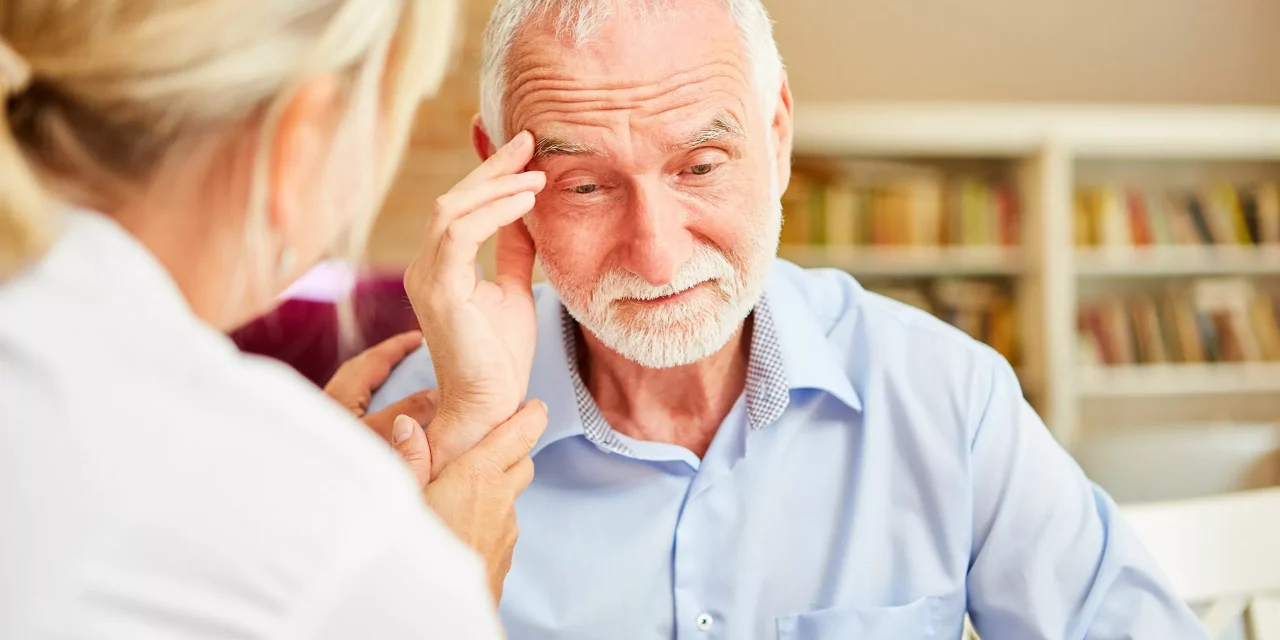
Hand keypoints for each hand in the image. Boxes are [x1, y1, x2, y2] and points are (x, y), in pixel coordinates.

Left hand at [324, 331, 439, 483]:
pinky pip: (350, 406)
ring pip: (353, 388)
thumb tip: (436, 392)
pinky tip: (379, 416)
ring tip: (399, 382)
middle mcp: (328, 402)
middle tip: (411, 354)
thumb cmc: (337, 464)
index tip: (420, 337)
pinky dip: (368, 400)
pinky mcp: (323, 436)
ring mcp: (324, 419)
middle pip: (359, 369)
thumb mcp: (380, 435)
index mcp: (340, 395)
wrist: (301, 491)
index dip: (398, 346)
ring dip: (375, 380)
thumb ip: (408, 412)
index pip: (374, 359)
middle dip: (385, 358)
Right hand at [394, 400, 547, 602]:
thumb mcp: (404, 499)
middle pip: (521, 462)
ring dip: (498, 486)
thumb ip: (410, 460)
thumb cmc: (417, 552)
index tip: (534, 405)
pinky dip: (491, 516)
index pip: (517, 435)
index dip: (529, 417)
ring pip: (512, 497)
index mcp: (478, 476)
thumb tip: (410, 425)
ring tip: (467, 487)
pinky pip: (504, 526)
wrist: (437, 614)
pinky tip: (464, 524)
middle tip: (492, 442)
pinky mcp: (505, 556)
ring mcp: (507, 530)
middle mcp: (501, 500)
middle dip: (512, 449)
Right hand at [404, 130, 543, 475]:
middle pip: (454, 199)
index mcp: (441, 266)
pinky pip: (460, 234)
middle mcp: (425, 267)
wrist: (491, 403)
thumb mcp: (513, 290)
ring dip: (497, 187)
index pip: (462, 205)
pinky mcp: (439, 291)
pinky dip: (494, 213)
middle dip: (493, 167)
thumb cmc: (499, 356)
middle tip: (530, 142)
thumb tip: (528, 212)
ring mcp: (427, 277)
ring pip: (453, 210)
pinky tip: (526, 203)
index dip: (491, 173)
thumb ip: (514, 251)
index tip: (525, 147)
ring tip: (537, 176)